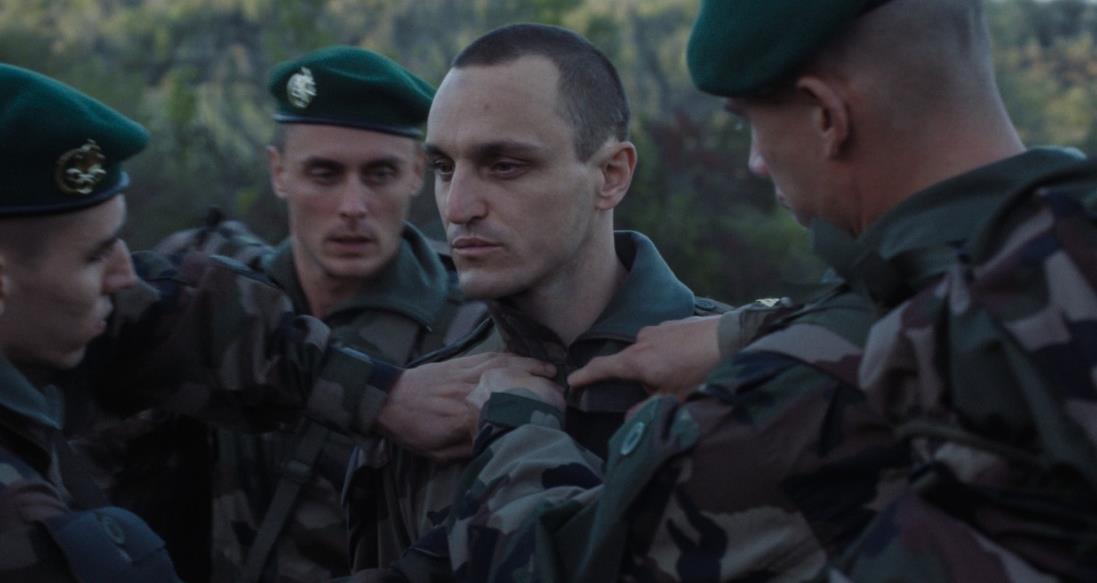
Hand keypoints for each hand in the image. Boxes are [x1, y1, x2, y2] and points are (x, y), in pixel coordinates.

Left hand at [376, 353, 553, 462]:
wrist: (387, 398)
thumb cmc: (411, 428)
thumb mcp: (438, 451)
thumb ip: (468, 448)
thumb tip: (495, 444)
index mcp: (468, 415)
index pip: (508, 412)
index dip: (532, 412)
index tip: (551, 415)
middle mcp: (473, 390)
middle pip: (514, 383)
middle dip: (540, 385)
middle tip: (561, 390)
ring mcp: (469, 372)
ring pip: (506, 365)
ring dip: (531, 365)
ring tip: (551, 370)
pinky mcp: (462, 361)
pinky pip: (491, 355)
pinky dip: (511, 355)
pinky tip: (523, 357)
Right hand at [567, 315, 721, 400]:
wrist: (733, 338)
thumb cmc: (702, 371)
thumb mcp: (676, 398)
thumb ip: (648, 410)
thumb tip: (630, 419)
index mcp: (637, 361)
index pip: (602, 368)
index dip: (585, 376)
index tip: (571, 380)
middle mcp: (642, 340)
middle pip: (626, 362)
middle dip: (634, 377)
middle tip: (653, 390)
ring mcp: (658, 328)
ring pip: (646, 351)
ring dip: (654, 364)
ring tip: (679, 375)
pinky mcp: (674, 323)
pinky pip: (661, 341)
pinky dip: (667, 352)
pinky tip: (687, 361)